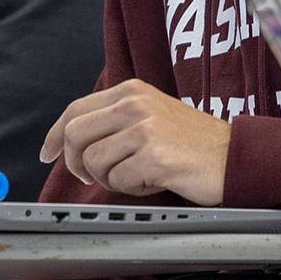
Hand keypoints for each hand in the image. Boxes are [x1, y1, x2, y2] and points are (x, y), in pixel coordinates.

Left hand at [39, 79, 231, 205]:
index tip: (47, 153)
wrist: (234, 156)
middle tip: (92, 176)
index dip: (54, 135)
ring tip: (138, 175)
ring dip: (110, 179)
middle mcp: (135, 104)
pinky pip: (118, 181)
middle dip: (77, 163)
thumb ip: (115, 120)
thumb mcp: (151, 115)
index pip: (75, 110)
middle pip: (74, 135)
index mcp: (131, 91)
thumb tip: (71, 142)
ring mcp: (145, 129)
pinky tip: (154, 180)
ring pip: (94, 162)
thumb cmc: (192, 142)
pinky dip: (132, 189)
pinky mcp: (154, 156)